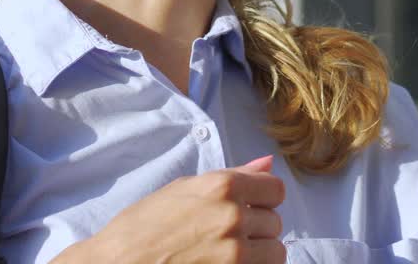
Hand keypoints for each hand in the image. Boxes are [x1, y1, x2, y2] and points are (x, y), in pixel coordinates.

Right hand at [60, 155, 286, 263]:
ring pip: (275, 251)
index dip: (263, 198)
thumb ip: (233, 175)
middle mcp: (233, 218)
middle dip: (256, 227)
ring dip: (258, 252)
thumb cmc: (142, 226)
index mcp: (222, 187)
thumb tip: (268, 163)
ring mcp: (235, 254)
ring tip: (226, 252)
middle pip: (275, 222)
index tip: (249, 206)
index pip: (275, 189)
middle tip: (225, 233)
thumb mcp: (183, 188)